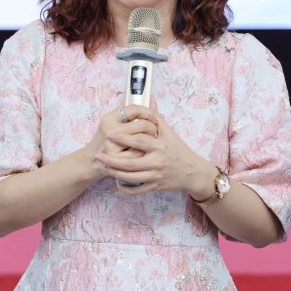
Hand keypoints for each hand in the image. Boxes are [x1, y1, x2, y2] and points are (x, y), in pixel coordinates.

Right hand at [82, 104, 157, 179]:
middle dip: (153, 128)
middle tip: (154, 131)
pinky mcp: (116, 159)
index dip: (147, 112)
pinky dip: (144, 153)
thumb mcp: (110, 124)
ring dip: (150, 141)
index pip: (134, 109)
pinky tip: (144, 152)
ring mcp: (112, 145)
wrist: (89, 161)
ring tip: (151, 141)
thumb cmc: (103, 142)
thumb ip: (125, 113)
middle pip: (142, 125)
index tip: (153, 117)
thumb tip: (149, 102)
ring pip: (143, 140)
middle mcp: (110, 130)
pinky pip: (138, 154)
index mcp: (109, 119)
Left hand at [96, 109, 214, 196]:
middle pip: (130, 163)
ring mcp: (155, 176)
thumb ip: (157, 118)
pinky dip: (125, 187)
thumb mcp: (170, 133)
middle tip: (98, 156)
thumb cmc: (179, 150)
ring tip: (103, 167)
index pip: (138, 141)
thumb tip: (150, 100)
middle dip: (112, 160)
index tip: (109, 134)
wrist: (192, 172)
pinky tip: (116, 181)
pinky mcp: (155, 187)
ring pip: (131, 177)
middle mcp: (157, 162)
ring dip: (114, 173)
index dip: (122, 138)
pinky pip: (137, 190)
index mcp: (160, 146)